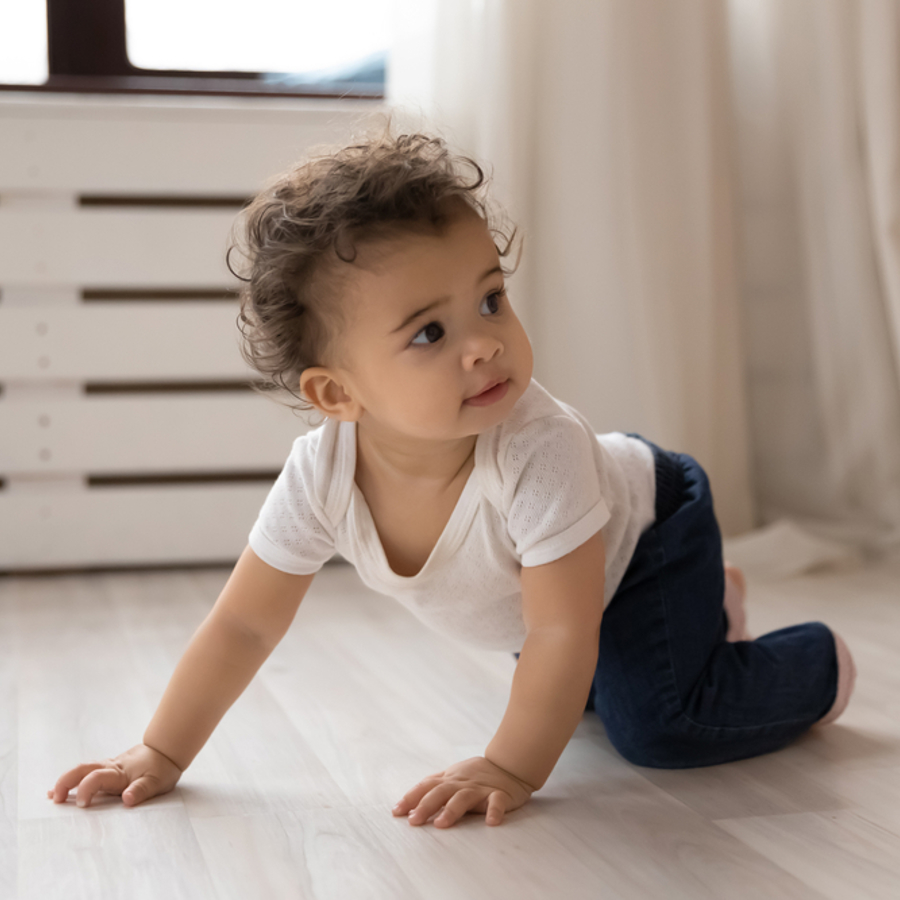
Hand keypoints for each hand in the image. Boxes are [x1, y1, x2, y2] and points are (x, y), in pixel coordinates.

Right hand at [48, 744, 182, 808]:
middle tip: (55, 799)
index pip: (97, 778)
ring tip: (52, 795)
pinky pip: (88, 772)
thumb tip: (127, 799)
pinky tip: (62, 788)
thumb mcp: (157, 782)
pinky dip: (73, 780)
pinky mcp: (109, 768)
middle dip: (66, 782)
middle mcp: (111, 768)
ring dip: (66, 781)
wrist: (167, 749)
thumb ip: (141, 790)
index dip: (86, 789)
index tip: (83, 805)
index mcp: (120, 773)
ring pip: (83, 769)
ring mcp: (109, 766)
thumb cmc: (162, 768)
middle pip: (82, 769)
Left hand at [392, 756, 533, 827]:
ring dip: (452, 810)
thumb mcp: (453, 777)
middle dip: (425, 806)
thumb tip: (408, 803)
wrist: (508, 764)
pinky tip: (491, 822)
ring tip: (441, 824)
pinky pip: (497, 802)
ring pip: (464, 797)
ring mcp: (480, 789)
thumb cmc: (476, 775)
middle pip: (440, 792)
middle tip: (413, 821)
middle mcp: (461, 783)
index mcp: (449, 779)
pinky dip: (494, 811)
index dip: (411, 798)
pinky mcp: (500, 794)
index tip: (396, 812)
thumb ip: (434, 787)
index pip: (426, 786)